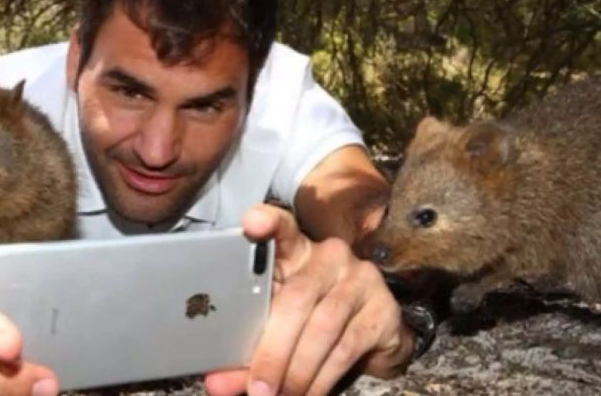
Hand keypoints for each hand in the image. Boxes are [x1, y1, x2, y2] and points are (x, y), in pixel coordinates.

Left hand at [205, 204, 413, 395]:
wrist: (374, 338)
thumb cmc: (310, 324)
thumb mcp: (275, 331)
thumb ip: (246, 352)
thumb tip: (216, 384)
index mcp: (296, 252)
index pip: (282, 228)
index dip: (268, 222)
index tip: (251, 223)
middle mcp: (331, 257)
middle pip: (296, 297)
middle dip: (273, 350)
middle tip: (258, 389)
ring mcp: (361, 279)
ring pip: (322, 327)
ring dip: (298, 371)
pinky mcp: (384, 310)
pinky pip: (347, 346)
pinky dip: (322, 378)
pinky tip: (308, 395)